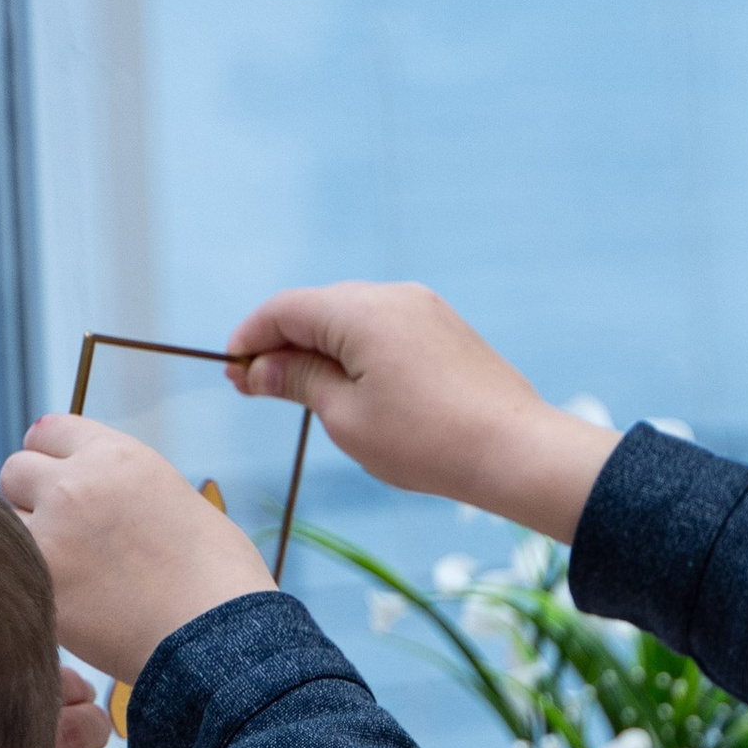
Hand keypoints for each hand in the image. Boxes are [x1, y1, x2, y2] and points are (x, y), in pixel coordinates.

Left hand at [1, 418, 274, 684]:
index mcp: (117, 457)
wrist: (222, 640)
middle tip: (65, 534)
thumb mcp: (179, 504)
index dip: (54, 459)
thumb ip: (127, 491)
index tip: (62, 483)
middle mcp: (75, 485)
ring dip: (28, 542)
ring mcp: (51, 536)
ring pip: (6, 524)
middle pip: (15, 472)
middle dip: (33, 498)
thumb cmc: (220, 580)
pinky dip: (34, 587)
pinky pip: (16, 574)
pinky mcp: (39, 586)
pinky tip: (72, 606)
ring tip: (72, 574)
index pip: (48, 432)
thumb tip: (103, 503)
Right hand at [226, 281, 617, 537]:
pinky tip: (349, 388)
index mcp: (360, 310)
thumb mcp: (346, 418)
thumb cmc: (428, 441)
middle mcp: (392, 295)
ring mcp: (424, 308)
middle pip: (317, 309)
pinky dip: (357, 352)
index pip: (284, 309)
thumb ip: (299, 382)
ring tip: (301, 393)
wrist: (516, 451)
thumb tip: (260, 369)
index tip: (231, 372)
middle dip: (283, 345)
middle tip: (256, 388)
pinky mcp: (446, 329)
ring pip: (352, 320)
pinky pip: (385, 330)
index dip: (250, 338)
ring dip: (320, 350)